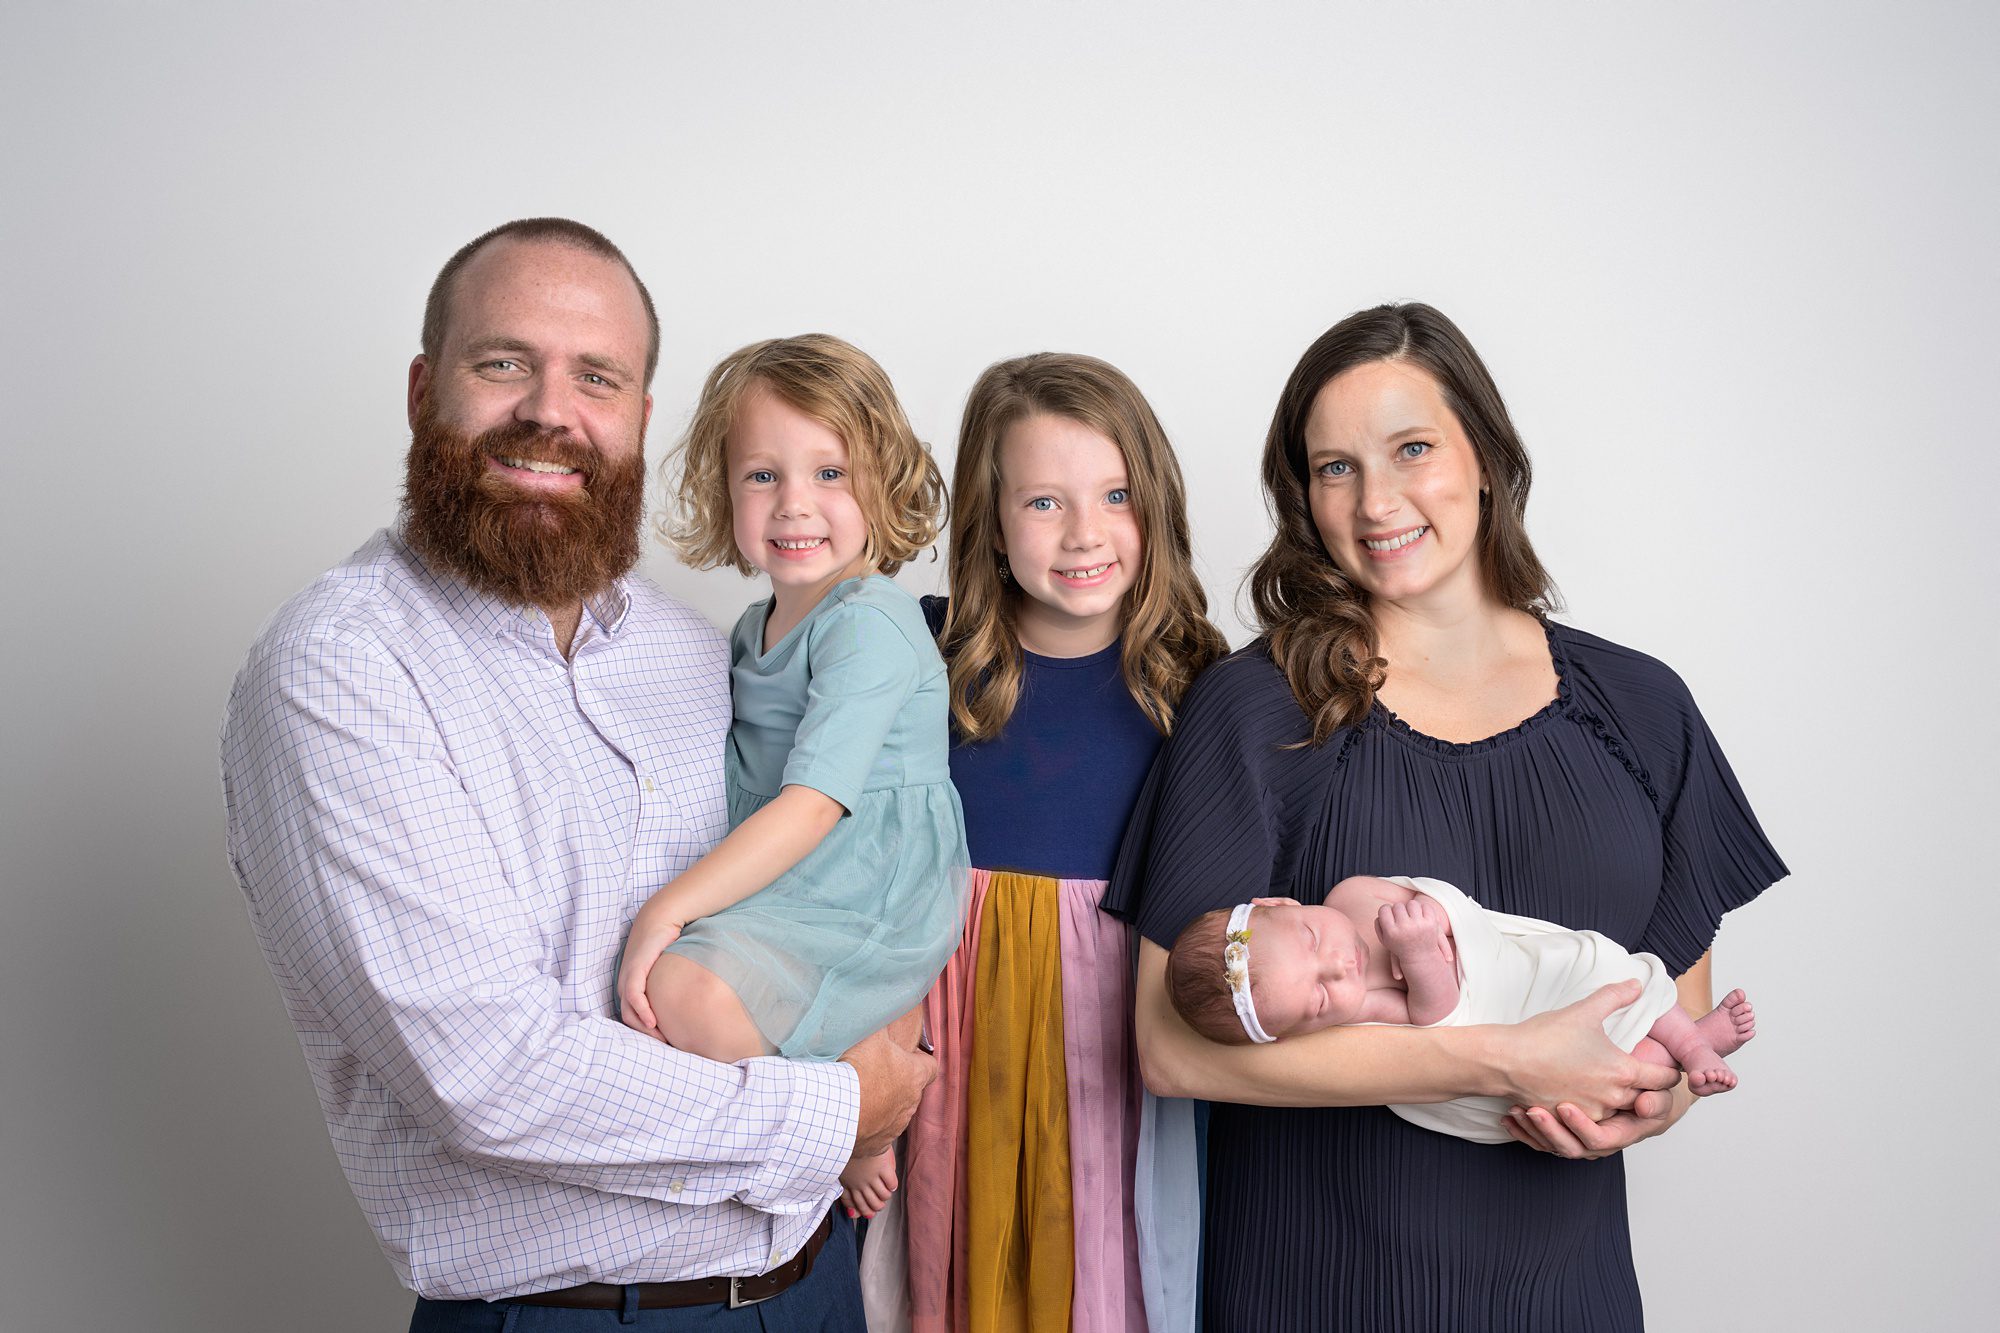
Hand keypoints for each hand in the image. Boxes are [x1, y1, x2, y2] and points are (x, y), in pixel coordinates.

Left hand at [616, 892, 691, 1038]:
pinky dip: (642, 1011)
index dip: (647, 1034)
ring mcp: (627, 977)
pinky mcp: (634, 970)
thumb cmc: (668, 943)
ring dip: (643, 1029)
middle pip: (629, 1020)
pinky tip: (653, 1022)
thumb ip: (672, 986)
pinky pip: (633, 996)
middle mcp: (625, 983)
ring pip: (629, 1013)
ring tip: (661, 1040)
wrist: (662, 918)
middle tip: (665, 1047)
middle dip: (646, 1037)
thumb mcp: (668, 970)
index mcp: (632, 985)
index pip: (634, 1018)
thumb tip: (690, 1004)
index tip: (665, 1043)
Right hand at [838, 1005, 935, 1159]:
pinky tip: (851, 1118)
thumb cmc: (857, 1069)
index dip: (921, 1060)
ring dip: (881, 1105)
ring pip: (893, 1114)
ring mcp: (895, 1127)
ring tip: (858, 1096)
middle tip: (872, 1073)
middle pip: (910, 1090)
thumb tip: (887, 998)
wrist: (834, 1110)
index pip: (931, 1066)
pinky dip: (867, 1127)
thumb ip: (883, 1020)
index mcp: (914, 1076)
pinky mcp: (877, 1145)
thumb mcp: (872, 1033)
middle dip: (895, 1082)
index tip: (909, 1056)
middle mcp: (911, 1104)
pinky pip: (876, 1134)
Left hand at [840, 1149, 898, 1219]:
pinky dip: (892, 1183)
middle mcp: (862, 1184)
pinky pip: (892, 1183)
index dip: (866, 1211)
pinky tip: (889, 1179)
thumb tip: (851, 1214)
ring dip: (886, 1194)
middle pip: (874, 1204)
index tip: (868, 1211)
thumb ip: (845, 1194)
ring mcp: (873, 1176)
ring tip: (885, 1188)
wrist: (853, 1132)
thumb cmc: (845, 1150)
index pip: (860, 1206)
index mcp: (850, 1185)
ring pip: (884, 1196)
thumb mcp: (840, 1174)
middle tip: (879, 1199)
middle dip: (878, 1205)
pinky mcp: (883, 1167)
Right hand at [1377, 897, 1450, 961]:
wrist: (1421, 957)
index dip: (1386, 911)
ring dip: (1411, 908)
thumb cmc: (1400, 945)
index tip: (1391, 917)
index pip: (1384, 909)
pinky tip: (1421, 917)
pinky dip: (1423, 910)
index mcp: (1391, 932)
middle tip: (1402, 919)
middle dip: (1399, 910)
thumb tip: (1384, 909)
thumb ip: (1379, 924)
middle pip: (1398, 905)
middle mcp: (1405, 927)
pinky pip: (1425, 906)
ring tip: (1412, 917)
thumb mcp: (1385, 940)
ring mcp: (1419, 925)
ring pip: (1412, 903)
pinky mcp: (1431, 923)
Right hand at [1496, 980, 1680, 1120]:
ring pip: (1621, 1111)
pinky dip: (1598, 1110)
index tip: (1670, 1069)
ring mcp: (1593, 1112)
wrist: (1507, 1061)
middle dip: (1648, 1089)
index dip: (1670, 1073)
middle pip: (1646, 1099)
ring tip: (1618, 1087)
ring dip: (1622, 1101)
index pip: (1663, 1079)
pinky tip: (1591, 1095)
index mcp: (1623, 1071)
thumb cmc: (1546, 1036)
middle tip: (1647, 1078)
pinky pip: (1596, 1120)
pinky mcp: (1573, 1120)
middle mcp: (1613, 1097)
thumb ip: (1616, 995)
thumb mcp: (1585, 1009)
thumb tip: (1638, 984)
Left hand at [1505, 1083, 1689, 1159]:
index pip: (1601, 1139)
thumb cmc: (1649, 1084)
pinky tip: (1509, 1117)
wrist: (1646, 1091)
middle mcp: (1603, 1142)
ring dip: (1534, 1130)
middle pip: (1573, 1147)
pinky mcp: (1568, 1134)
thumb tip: (1645, 1106)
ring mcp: (1584, 1139)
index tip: (1563, 1106)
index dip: (1581, 1126)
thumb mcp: (1659, 1088)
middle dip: (1550, 1130)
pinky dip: (1525, 1132)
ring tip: (1518, 1109)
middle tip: (1532, 1110)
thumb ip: (1657, 1094)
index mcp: (1625, 1131)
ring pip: (1555, 1146)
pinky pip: (1543, 1142)